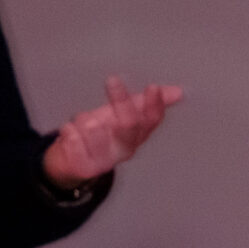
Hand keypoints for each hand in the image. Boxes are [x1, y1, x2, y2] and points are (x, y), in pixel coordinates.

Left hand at [45, 76, 184, 188]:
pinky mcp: (84, 168)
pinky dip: (70, 131)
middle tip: (113, 79)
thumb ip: (144, 103)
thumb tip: (179, 92)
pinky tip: (70, 131)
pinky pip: (75, 140)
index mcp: (137, 136)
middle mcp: (125, 150)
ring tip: (81, 120)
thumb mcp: (120, 116)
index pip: (151, 121)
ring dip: (85, 119)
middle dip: (121, 102)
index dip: (155, 105)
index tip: (152, 87)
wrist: (70, 164)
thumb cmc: (98, 135)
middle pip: (129, 125)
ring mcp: (105, 161)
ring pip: (96, 130)